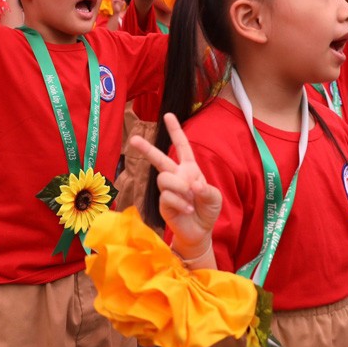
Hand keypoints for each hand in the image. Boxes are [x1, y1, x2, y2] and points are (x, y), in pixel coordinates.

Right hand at [130, 112, 221, 256]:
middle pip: (159, 159)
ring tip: (189, 197)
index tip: (168, 115)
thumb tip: (192, 185)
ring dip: (179, 186)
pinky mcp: (163, 203)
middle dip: (146, 148)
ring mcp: (168, 189)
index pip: (182, 146)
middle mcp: (176, 175)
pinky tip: (187, 209)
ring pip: (164, 178)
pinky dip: (180, 202)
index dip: (175, 131)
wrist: (200, 231)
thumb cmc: (207, 210)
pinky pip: (167, 196)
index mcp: (189, 169)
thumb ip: (206, 190)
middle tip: (133, 139)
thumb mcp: (214, 198)